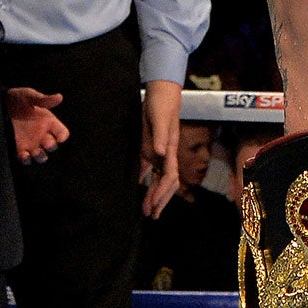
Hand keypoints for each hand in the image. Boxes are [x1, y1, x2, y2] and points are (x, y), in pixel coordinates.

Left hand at [7, 86, 67, 163]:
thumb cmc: (16, 98)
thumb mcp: (29, 96)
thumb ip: (43, 100)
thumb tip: (59, 97)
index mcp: (48, 122)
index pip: (62, 133)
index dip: (62, 136)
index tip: (59, 137)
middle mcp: (42, 134)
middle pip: (53, 147)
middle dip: (51, 146)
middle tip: (46, 143)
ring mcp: (31, 143)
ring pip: (41, 156)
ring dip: (40, 157)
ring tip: (36, 152)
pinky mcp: (19, 149)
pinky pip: (26, 159)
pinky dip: (26, 159)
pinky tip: (23, 154)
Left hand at [138, 80, 180, 219]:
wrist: (160, 92)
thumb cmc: (162, 104)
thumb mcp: (161, 118)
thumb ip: (161, 135)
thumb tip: (161, 152)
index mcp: (170, 150)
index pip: (169, 176)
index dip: (162, 192)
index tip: (153, 204)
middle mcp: (165, 154)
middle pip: (166, 182)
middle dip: (159, 199)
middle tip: (151, 215)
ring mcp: (157, 152)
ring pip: (157, 179)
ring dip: (153, 194)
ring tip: (146, 209)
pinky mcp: (148, 147)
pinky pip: (146, 168)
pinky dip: (143, 180)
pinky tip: (137, 189)